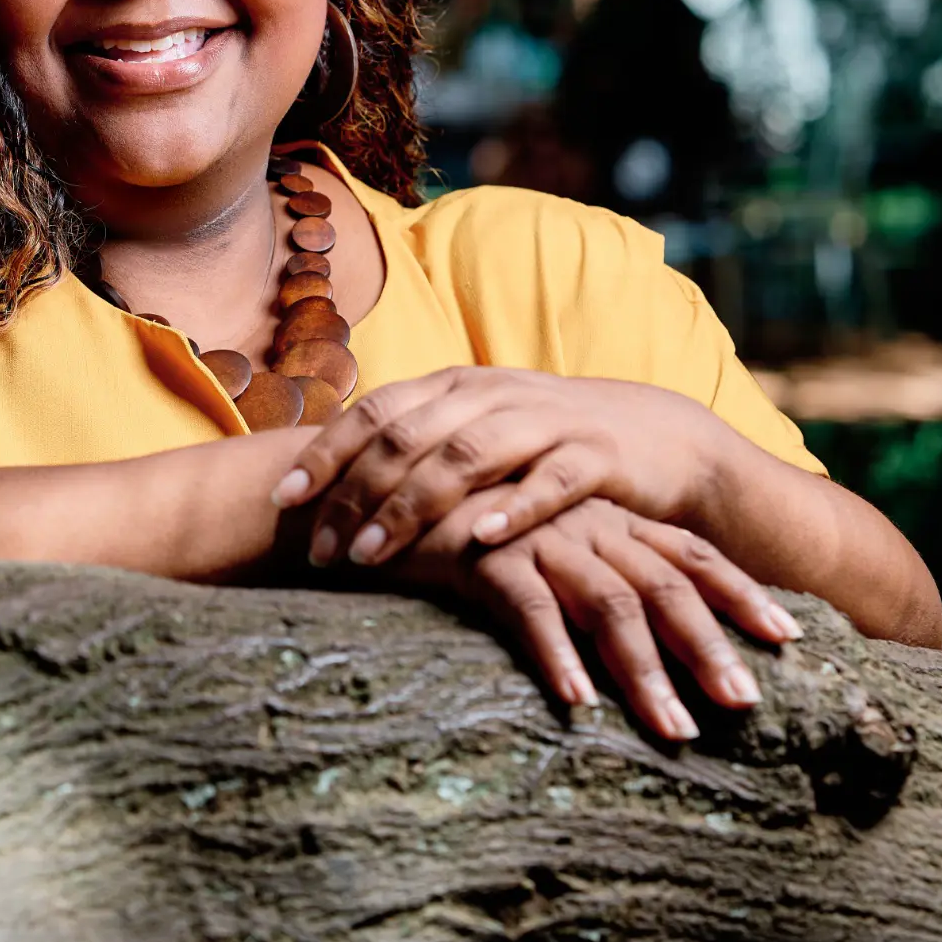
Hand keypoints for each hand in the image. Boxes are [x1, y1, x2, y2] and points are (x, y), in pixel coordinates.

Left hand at [270, 366, 738, 569]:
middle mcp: (492, 394)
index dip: (325, 453)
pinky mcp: (598, 455)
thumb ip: (413, 447)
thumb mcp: (475, 433)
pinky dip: (514, 507)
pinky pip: (551, 480)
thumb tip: (328, 482)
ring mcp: (546, 420)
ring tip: (373, 555)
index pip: (373, 412)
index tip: (282, 501)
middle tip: (321, 552)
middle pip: (408, 439)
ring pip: (466, 457)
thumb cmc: (546, 445)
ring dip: (414, 506)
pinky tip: (482, 538)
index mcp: (454, 387)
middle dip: (355, 495)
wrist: (660, 438)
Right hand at [387, 494, 803, 738]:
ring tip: (675, 730)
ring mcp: (536, 535)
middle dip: (711, 646)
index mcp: (602, 516)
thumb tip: (630, 635)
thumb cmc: (458, 524)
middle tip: (748, 703)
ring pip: (610, 606)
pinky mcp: (482, 555)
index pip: (689, 552)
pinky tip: (577, 702)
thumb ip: (581, 573)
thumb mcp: (536, 542)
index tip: (790, 638)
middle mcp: (582, 522)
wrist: (372, 485)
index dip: (740, 593)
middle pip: (666, 585)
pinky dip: (557, 656)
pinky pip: (530, 609)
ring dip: (647, 672)